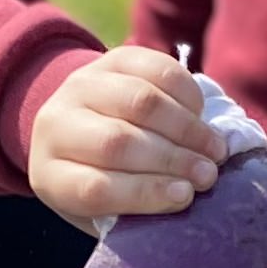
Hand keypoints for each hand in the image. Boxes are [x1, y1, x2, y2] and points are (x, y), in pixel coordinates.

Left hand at [26, 47, 225, 226]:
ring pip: (140, 102)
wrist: (82, 126)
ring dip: (186, 128)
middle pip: (118, 143)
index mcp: (52, 175)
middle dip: (173, 160)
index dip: (145, 193)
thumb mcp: (107, 208)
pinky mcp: (110, 59)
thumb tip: (188, 194)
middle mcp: (56, 126)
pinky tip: (200, 115)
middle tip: (208, 174)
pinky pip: (155, 69)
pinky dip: (187, 94)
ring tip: (214, 148)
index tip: (185, 196)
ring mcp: (81, 86)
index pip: (96, 188)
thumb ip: (138, 206)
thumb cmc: (103, 179)